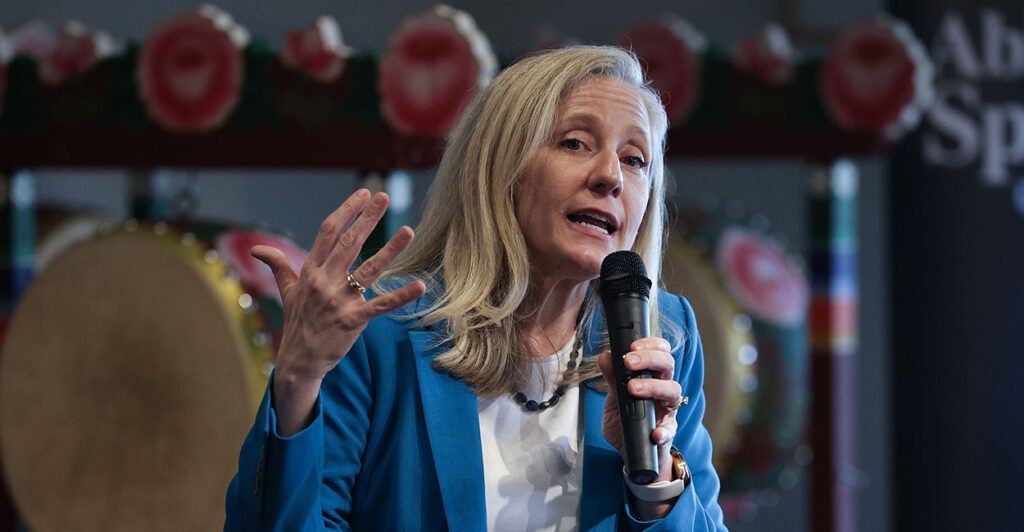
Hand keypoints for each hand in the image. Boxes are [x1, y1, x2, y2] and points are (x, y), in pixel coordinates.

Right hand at [253, 189, 424, 435]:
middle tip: (384, 196)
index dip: (347, 211)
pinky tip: (419, 286)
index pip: (329, 232)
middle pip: (349, 243)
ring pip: (368, 269)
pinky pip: (380, 305)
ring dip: (390, 249)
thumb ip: (277, 265)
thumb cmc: (298, 322)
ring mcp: (338, 300)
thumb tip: (257, 250)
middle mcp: (324, 281)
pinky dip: (401, 296)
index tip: (364, 194)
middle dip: (368, 218)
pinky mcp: (352, 320)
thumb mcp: (286, 291)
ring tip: (409, 230)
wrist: (298, 360)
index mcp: (310, 270)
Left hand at [598, 337, 681, 516]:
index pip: (660, 352)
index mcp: (652, 378)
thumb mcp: (614, 399)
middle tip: (629, 362)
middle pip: (668, 365)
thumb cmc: (626, 421)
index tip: (632, 346)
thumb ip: (612, 379)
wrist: (631, 452)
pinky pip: (670, 430)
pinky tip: (654, 432)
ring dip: (653, 386)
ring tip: (633, 389)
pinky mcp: (667, 434)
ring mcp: (667, 412)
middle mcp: (663, 391)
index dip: (650, 345)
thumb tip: (605, 355)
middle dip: (649, 359)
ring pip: (673, 390)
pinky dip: (663, 430)